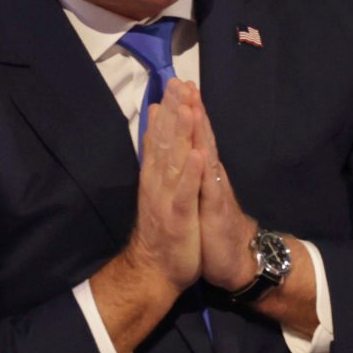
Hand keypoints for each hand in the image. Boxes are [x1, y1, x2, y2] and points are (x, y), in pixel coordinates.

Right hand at [128, 86, 204, 292]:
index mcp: (156, 176)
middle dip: (172, 112)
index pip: (161, 137)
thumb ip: (157, 158)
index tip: (175, 82)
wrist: (155, 271)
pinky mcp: (178, 218)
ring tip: (186, 108)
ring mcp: (167, 200)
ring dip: (179, 135)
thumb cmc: (162, 229)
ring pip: (173, 162)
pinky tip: (199, 156)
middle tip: (177, 82)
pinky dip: (191, 175)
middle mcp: (158, 183)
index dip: (168, 109)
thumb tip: (154, 126)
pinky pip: (184, 193)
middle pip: (166, 142)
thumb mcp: (160, 190)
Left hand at [159, 82, 256, 289]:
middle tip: (184, 82)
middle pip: (202, 137)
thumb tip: (189, 151)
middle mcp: (210, 176)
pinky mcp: (217, 211)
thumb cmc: (214, 228)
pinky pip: (210, 188)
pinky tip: (202, 153)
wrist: (236, 260)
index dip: (185, 111)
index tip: (176, 86)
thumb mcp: (200, 196)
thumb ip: (195, 173)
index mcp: (202, 172)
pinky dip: (205, 170)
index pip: (194, 136)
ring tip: (193, 105)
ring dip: (200, 131)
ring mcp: (215, 191)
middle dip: (193, 110)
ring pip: (207, 155)